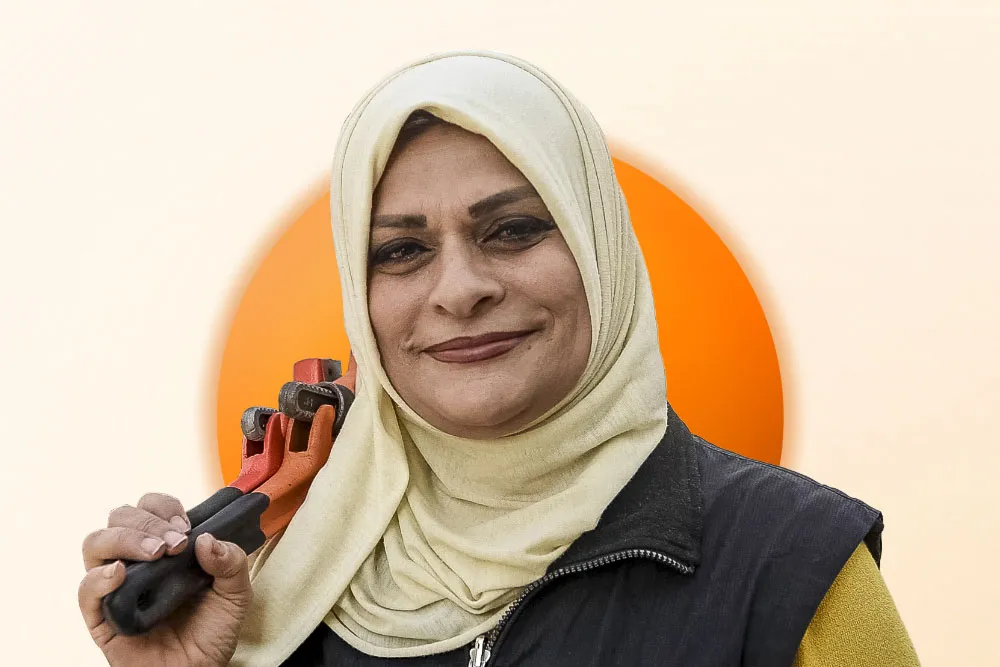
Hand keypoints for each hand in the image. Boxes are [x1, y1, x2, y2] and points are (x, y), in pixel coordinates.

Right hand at [79, 493, 251, 666]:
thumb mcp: (237, 593)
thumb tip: (207, 539)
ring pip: (96, 543)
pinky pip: (85, 590)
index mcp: (164, 547)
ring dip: (125, 539)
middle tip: (175, 543)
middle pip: (119, 518)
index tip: (186, 525)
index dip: (163, 507)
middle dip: (147, 521)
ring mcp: (115, 587)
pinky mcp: (100, 617)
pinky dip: (98, 578)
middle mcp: (136, 561)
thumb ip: (231, 562)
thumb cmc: (213, 631)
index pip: (149, 508)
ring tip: (156, 554)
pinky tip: (120, 575)